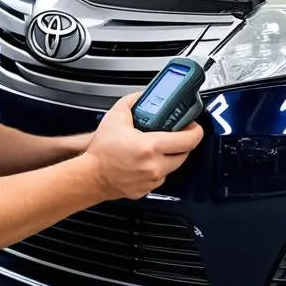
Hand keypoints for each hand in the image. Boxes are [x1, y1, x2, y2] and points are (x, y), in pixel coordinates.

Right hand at [83, 92, 203, 201]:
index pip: (188, 140)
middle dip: (182, 143)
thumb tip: (144, 96)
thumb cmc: (101, 151)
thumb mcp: (116, 116)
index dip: (195, 131)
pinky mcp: (147, 190)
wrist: (90, 176)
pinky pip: (161, 177)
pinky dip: (158, 168)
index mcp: (150, 147)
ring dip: (169, 156)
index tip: (193, 126)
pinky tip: (145, 161)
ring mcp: (152, 180)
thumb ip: (133, 101)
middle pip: (184, 154)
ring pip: (173, 166)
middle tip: (175, 134)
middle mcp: (155, 166)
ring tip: (156, 148)